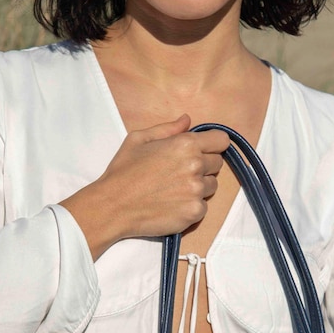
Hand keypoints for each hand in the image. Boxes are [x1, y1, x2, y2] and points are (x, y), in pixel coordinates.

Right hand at [60, 114, 229, 257]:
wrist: (113, 205)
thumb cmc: (123, 171)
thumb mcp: (139, 139)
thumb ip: (168, 128)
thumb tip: (187, 120)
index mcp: (186, 144)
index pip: (221, 140)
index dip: (212, 145)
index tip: (202, 151)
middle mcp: (196, 165)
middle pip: (217, 163)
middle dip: (203, 165)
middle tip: (179, 172)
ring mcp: (197, 190)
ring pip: (211, 186)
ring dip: (198, 186)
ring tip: (173, 189)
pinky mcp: (194, 212)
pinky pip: (203, 207)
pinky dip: (191, 206)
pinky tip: (172, 204)